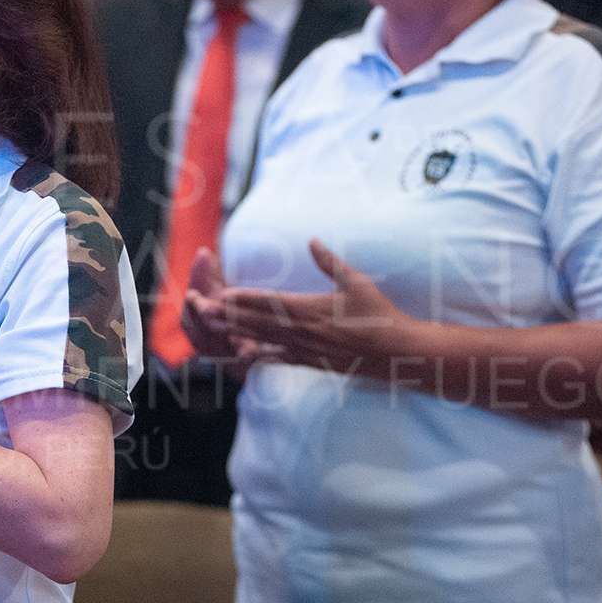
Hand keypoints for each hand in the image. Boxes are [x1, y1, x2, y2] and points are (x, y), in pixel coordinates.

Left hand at [205, 239, 415, 373]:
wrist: (397, 352)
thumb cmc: (380, 314)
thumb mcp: (357, 282)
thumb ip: (330, 263)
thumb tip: (312, 240)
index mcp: (312, 309)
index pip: (271, 302)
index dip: (246, 298)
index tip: (224, 293)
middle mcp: (303, 331)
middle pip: (259, 322)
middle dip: (230, 315)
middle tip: (204, 311)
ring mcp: (305, 349)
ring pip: (263, 340)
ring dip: (236, 333)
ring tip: (213, 328)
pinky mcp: (310, 362)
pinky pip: (279, 358)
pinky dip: (259, 356)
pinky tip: (241, 356)